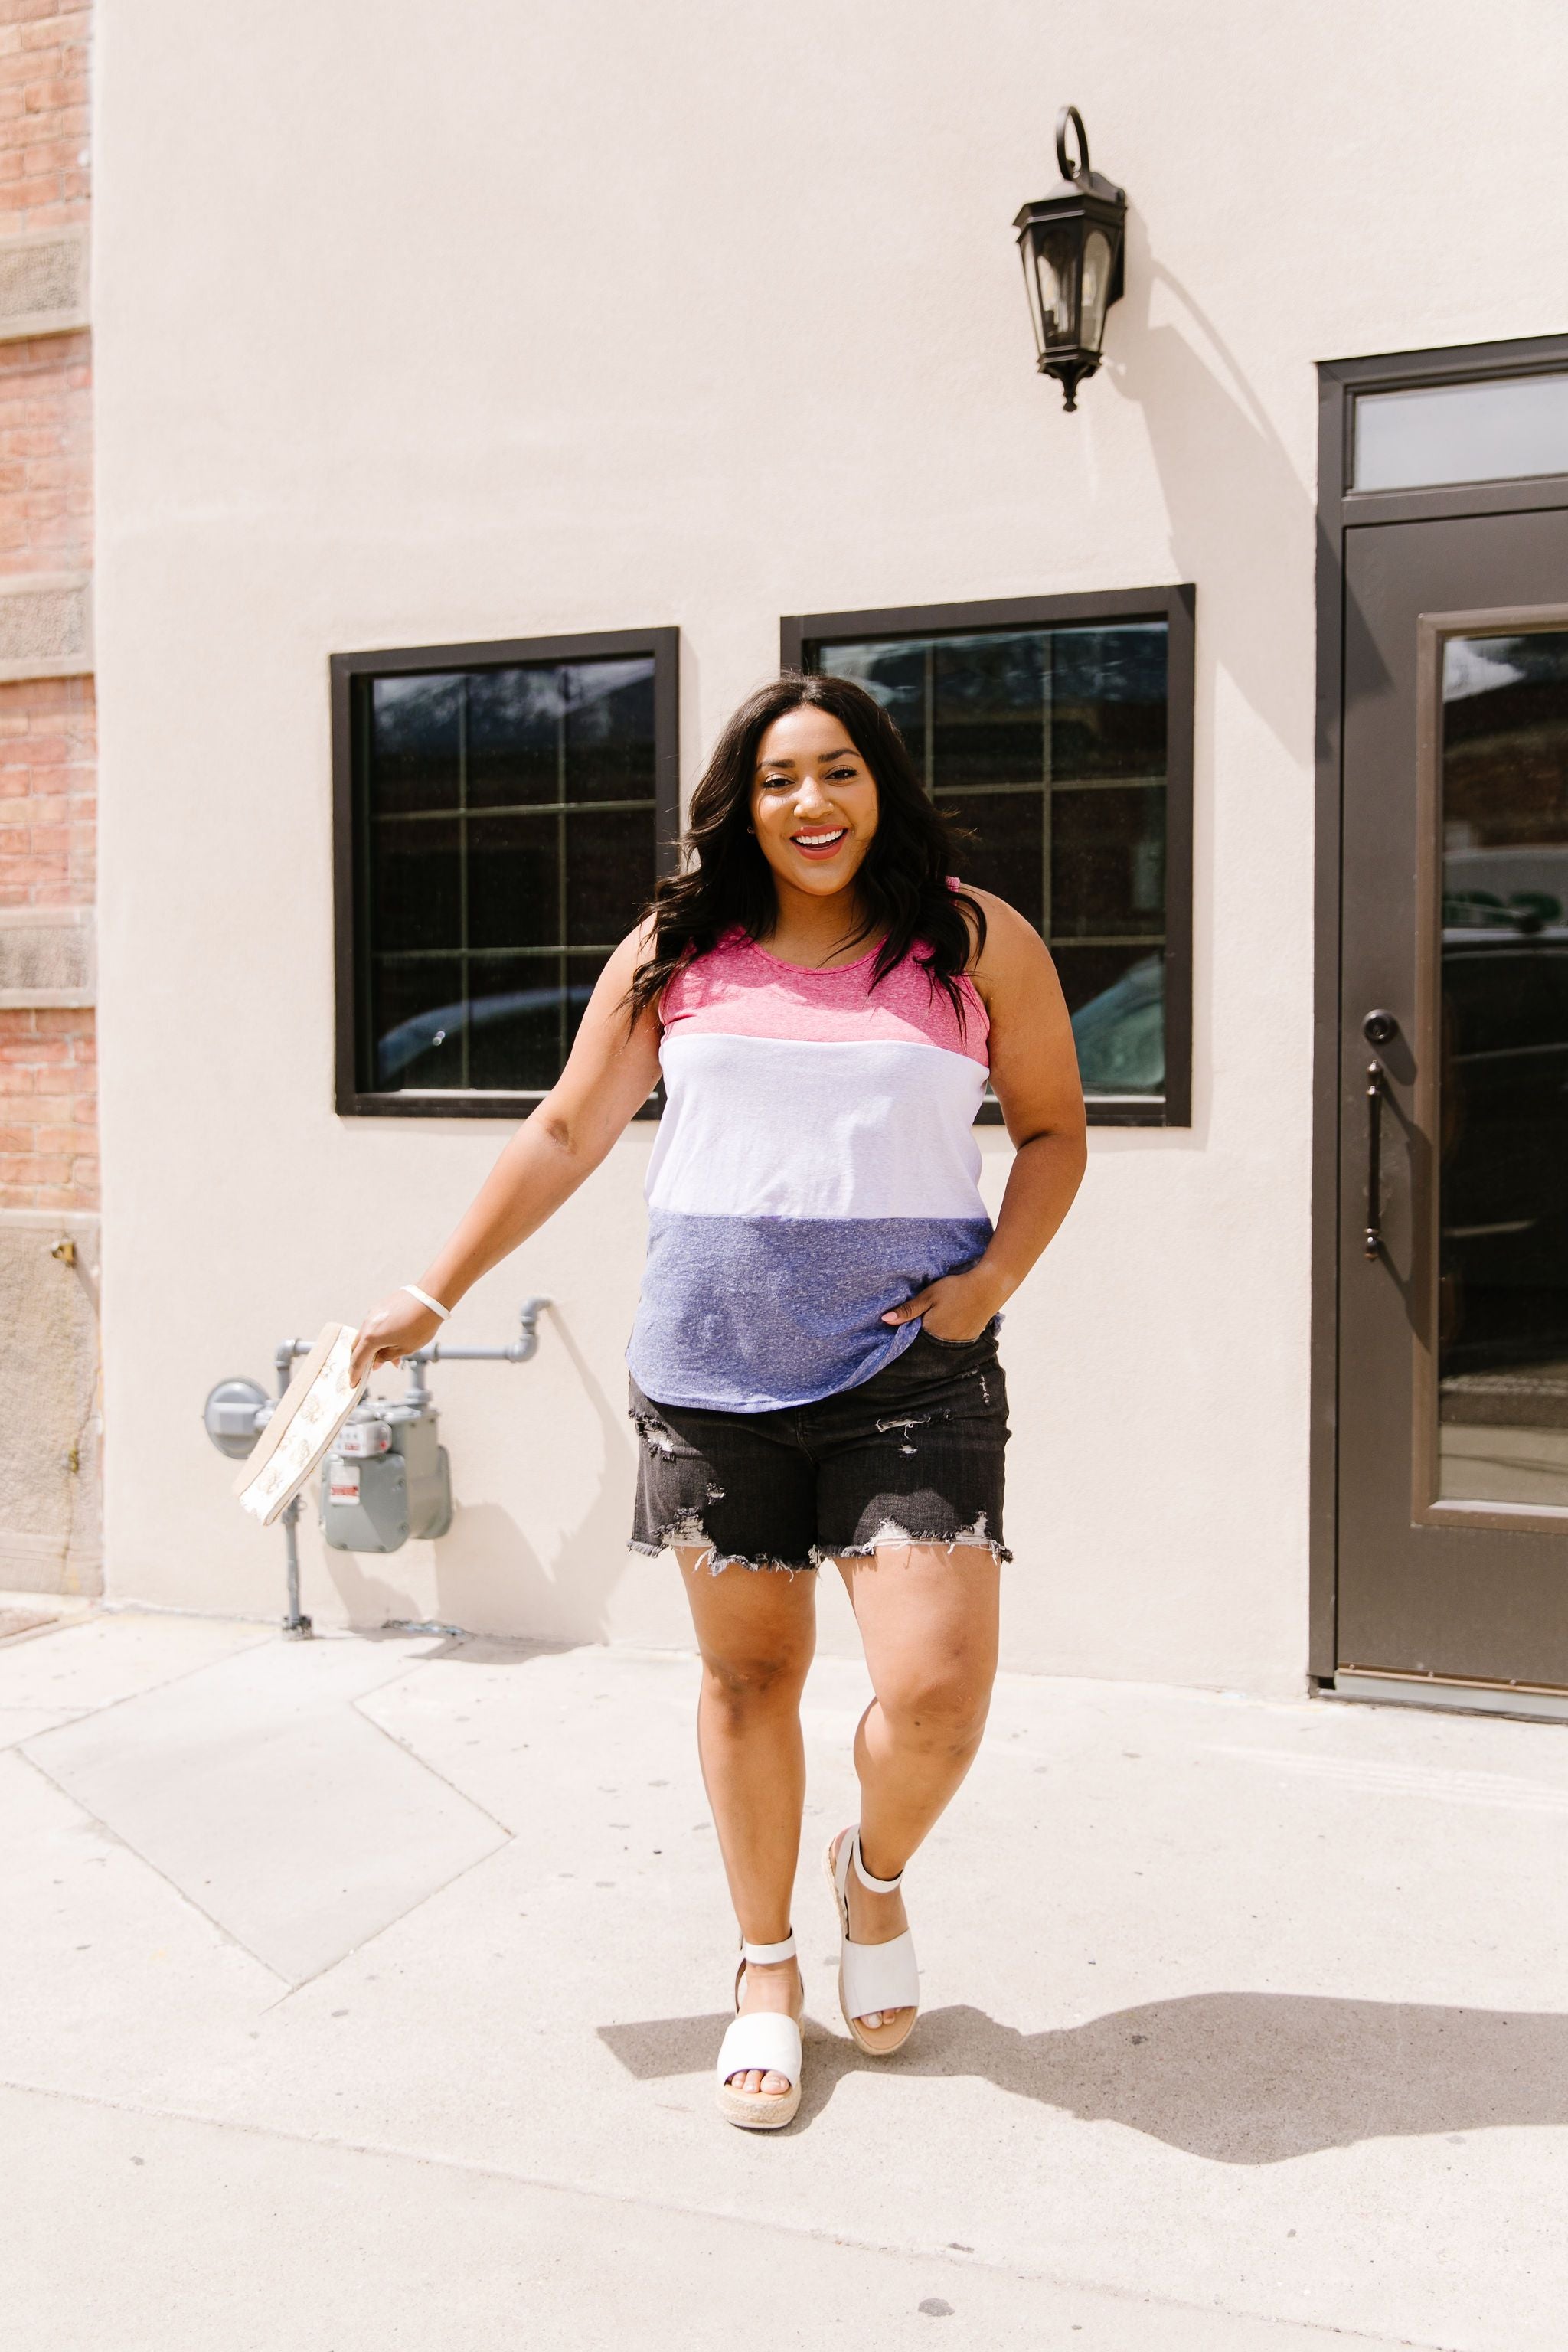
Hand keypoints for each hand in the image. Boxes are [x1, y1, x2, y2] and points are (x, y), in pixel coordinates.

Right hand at [350, 1292, 442, 1386]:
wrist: (431, 1298)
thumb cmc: (421, 1324)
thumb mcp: (405, 1348)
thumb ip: (386, 1357)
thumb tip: (376, 1362)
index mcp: (371, 1337)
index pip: (358, 1360)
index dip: (355, 1374)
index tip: (353, 1383)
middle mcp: (368, 1323)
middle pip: (357, 1346)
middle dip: (362, 1360)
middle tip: (368, 1371)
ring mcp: (373, 1313)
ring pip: (367, 1335)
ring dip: (375, 1348)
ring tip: (393, 1358)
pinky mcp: (380, 1306)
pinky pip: (375, 1325)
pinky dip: (380, 1336)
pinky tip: (394, 1341)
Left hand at [881, 1265, 1003, 1343]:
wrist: (988, 1287)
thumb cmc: (956, 1289)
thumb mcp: (929, 1296)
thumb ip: (908, 1310)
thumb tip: (885, 1320)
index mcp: (931, 1334)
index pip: (909, 1343)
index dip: (902, 1336)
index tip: (897, 1329)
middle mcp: (943, 1344)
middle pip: (922, 1347)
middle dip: (915, 1339)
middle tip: (913, 1326)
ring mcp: (957, 1344)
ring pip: (935, 1346)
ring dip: (929, 1339)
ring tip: (929, 1325)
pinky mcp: (967, 1340)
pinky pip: (948, 1344)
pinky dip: (942, 1337)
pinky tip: (943, 1325)